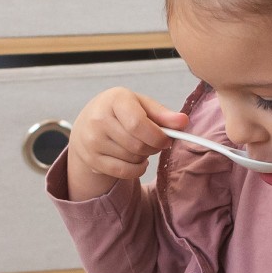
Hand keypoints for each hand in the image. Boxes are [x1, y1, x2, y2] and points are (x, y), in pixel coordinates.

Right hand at [65, 88, 189, 200]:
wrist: (87, 123)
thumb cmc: (120, 111)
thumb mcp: (141, 105)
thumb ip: (163, 114)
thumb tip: (183, 122)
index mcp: (115, 100)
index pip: (138, 124)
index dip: (157, 136)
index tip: (167, 139)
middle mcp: (99, 120)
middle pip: (138, 145)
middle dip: (153, 147)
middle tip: (155, 143)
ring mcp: (92, 141)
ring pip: (132, 159)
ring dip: (144, 157)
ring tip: (140, 146)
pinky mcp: (92, 159)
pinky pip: (124, 172)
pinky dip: (136, 169)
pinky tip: (137, 161)